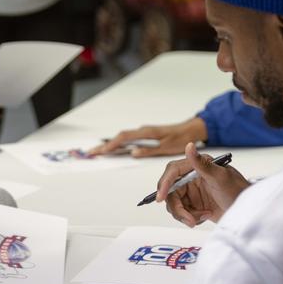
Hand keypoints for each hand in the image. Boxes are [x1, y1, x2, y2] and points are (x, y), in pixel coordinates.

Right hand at [88, 117, 207, 157]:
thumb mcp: (166, 147)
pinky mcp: (146, 136)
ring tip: (98, 152)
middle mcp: (143, 131)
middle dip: (105, 145)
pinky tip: (114, 150)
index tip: (101, 151)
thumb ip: (149, 151)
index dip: (112, 145)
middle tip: (91, 152)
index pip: (124, 138)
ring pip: (123, 138)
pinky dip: (119, 144)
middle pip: (119, 137)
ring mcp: (144, 133)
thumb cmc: (181, 138)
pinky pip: (128, 139)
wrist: (190, 130)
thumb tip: (133, 153)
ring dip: (110, 144)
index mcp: (147, 133)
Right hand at [156, 143, 249, 226]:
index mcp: (195, 167)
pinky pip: (183, 214)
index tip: (161, 198)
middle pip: (171, 192)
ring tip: (202, 216)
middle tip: (189, 219)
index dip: (164, 184)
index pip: (173, 172)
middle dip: (178, 207)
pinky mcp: (194, 206)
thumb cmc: (239, 191)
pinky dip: (191, 218)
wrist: (248, 213)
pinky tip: (205, 216)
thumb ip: (201, 163)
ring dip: (186, 214)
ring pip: (175, 205)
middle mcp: (191, 178)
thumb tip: (189, 146)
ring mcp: (192, 193)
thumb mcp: (220, 177)